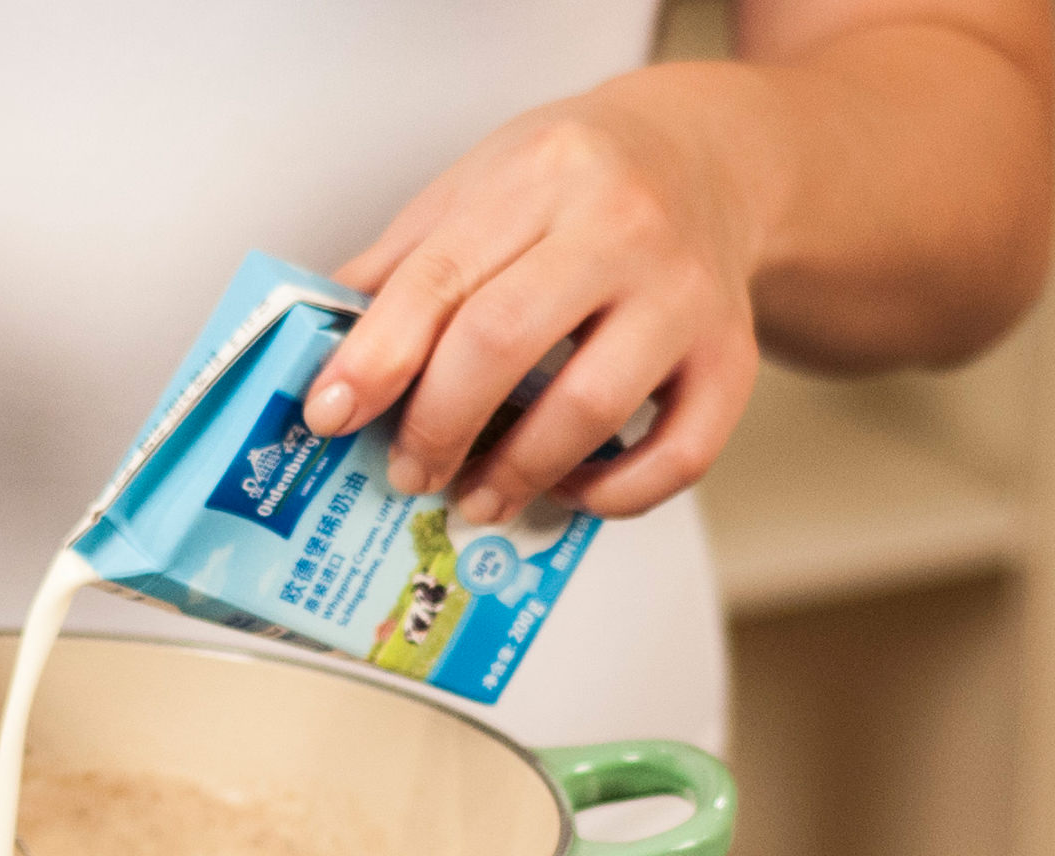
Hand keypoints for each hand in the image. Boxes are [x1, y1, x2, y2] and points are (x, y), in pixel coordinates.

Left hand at [303, 76, 763, 523]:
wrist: (705, 157)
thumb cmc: (570, 186)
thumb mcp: (476, 191)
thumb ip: (400, 270)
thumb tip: (321, 361)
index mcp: (540, 177)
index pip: (438, 278)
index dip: (374, 360)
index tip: (330, 416)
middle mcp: (622, 226)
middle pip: (503, 345)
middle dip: (437, 427)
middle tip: (408, 473)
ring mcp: (687, 293)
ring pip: (590, 409)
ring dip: (516, 475)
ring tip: (475, 499)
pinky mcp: (733, 356)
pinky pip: (680, 453)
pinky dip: (617, 495)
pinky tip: (569, 493)